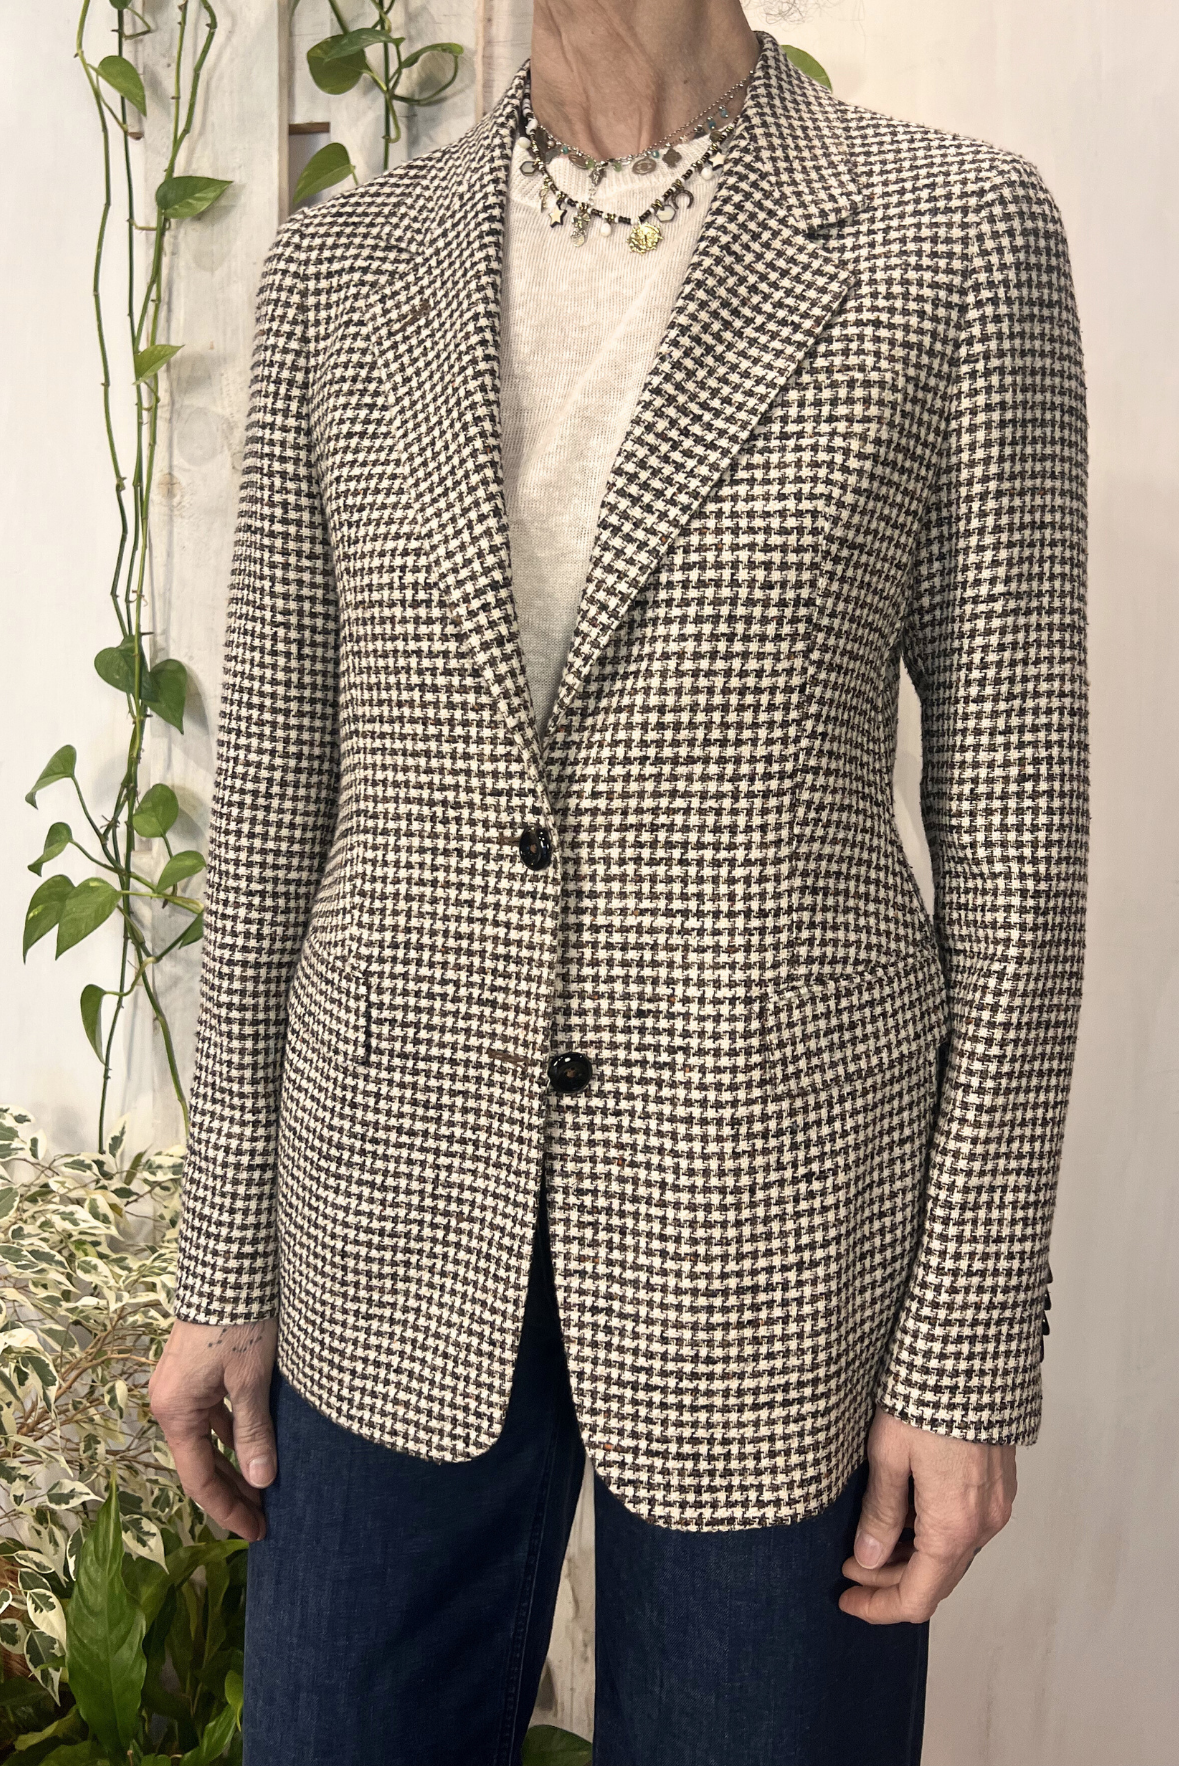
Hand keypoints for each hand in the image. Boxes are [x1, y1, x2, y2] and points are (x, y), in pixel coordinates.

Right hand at [149, 1316, 278, 1541]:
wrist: (230, 1268)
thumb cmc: (240, 1322)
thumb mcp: (251, 1382)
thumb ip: (253, 1433)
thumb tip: (261, 1482)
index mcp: (175, 1411)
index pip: (198, 1479)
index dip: (227, 1510)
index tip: (257, 1532)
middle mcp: (170, 1403)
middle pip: (200, 1463)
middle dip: (232, 1493)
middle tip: (265, 1520)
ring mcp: (181, 1386)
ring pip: (208, 1440)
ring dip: (234, 1464)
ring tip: (265, 1490)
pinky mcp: (196, 1371)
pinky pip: (212, 1416)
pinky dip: (233, 1436)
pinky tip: (255, 1446)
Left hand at [839, 1406, 1015, 1624]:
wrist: (972, 1354)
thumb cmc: (925, 1399)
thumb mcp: (888, 1455)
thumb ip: (880, 1514)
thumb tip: (868, 1560)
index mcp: (953, 1527)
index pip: (917, 1598)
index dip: (878, 1608)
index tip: (845, 1599)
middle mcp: (984, 1526)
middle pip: (936, 1582)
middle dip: (889, 1583)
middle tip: (848, 1566)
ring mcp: (997, 1507)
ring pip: (952, 1556)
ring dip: (912, 1559)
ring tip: (870, 1539)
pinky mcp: (1001, 1486)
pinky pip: (965, 1529)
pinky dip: (933, 1536)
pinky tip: (904, 1513)